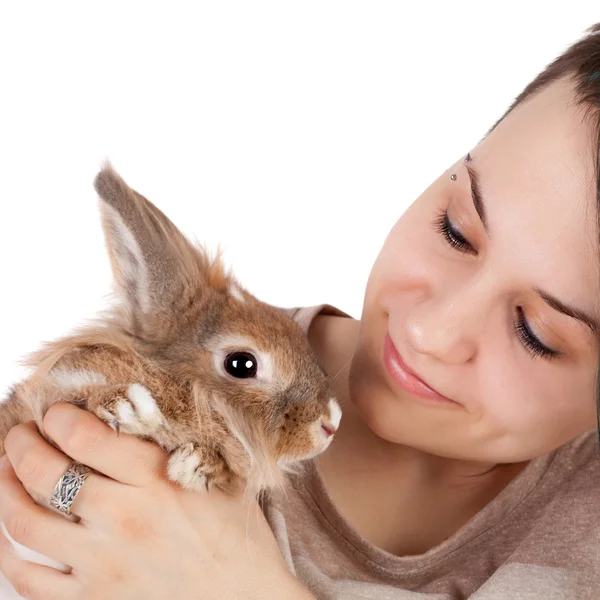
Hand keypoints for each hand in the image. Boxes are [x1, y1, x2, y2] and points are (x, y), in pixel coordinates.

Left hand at [0, 404, 313, 599]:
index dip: (61, 417)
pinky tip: (7, 531)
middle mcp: (126, 519)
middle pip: (47, 474)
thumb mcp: (217, 476)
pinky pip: (29, 580)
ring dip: (5, 488)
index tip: (57, 412)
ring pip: (26, 523)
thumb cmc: (237, 535)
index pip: (88, 437)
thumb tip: (134, 411)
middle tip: (21, 433)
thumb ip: (174, 445)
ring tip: (6, 470)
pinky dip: (7, 552)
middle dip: (23, 444)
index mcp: (159, 481)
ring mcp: (105, 565)